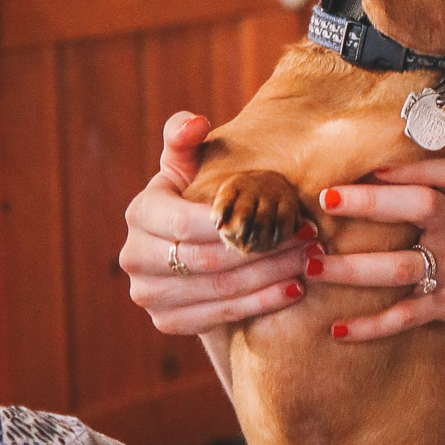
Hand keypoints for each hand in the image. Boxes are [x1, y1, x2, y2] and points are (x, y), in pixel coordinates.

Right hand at [120, 112, 316, 336]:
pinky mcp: (167, 322)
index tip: (290, 216)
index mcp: (140, 213)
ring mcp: (147, 294)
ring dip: (271, 277)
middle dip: (266, 250)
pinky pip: (219, 315)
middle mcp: (134, 257)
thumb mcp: (190, 166)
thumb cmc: (198, 196)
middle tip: (311, 242)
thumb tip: (196, 123)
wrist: (193, 249)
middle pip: (209, 259)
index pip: (189, 223)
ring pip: (219, 289)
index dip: (238, 221)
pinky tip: (293, 290)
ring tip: (310, 262)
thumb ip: (185, 139)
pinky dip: (260, 304)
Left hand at [308, 158, 444, 343]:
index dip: (410, 167)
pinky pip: (405, 317)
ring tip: (311, 266)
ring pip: (400, 266)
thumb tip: (374, 170)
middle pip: (420, 206)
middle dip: (371, 202)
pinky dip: (371, 326)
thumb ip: (438, 190)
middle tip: (326, 199)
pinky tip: (338, 329)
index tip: (370, 165)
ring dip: (353, 268)